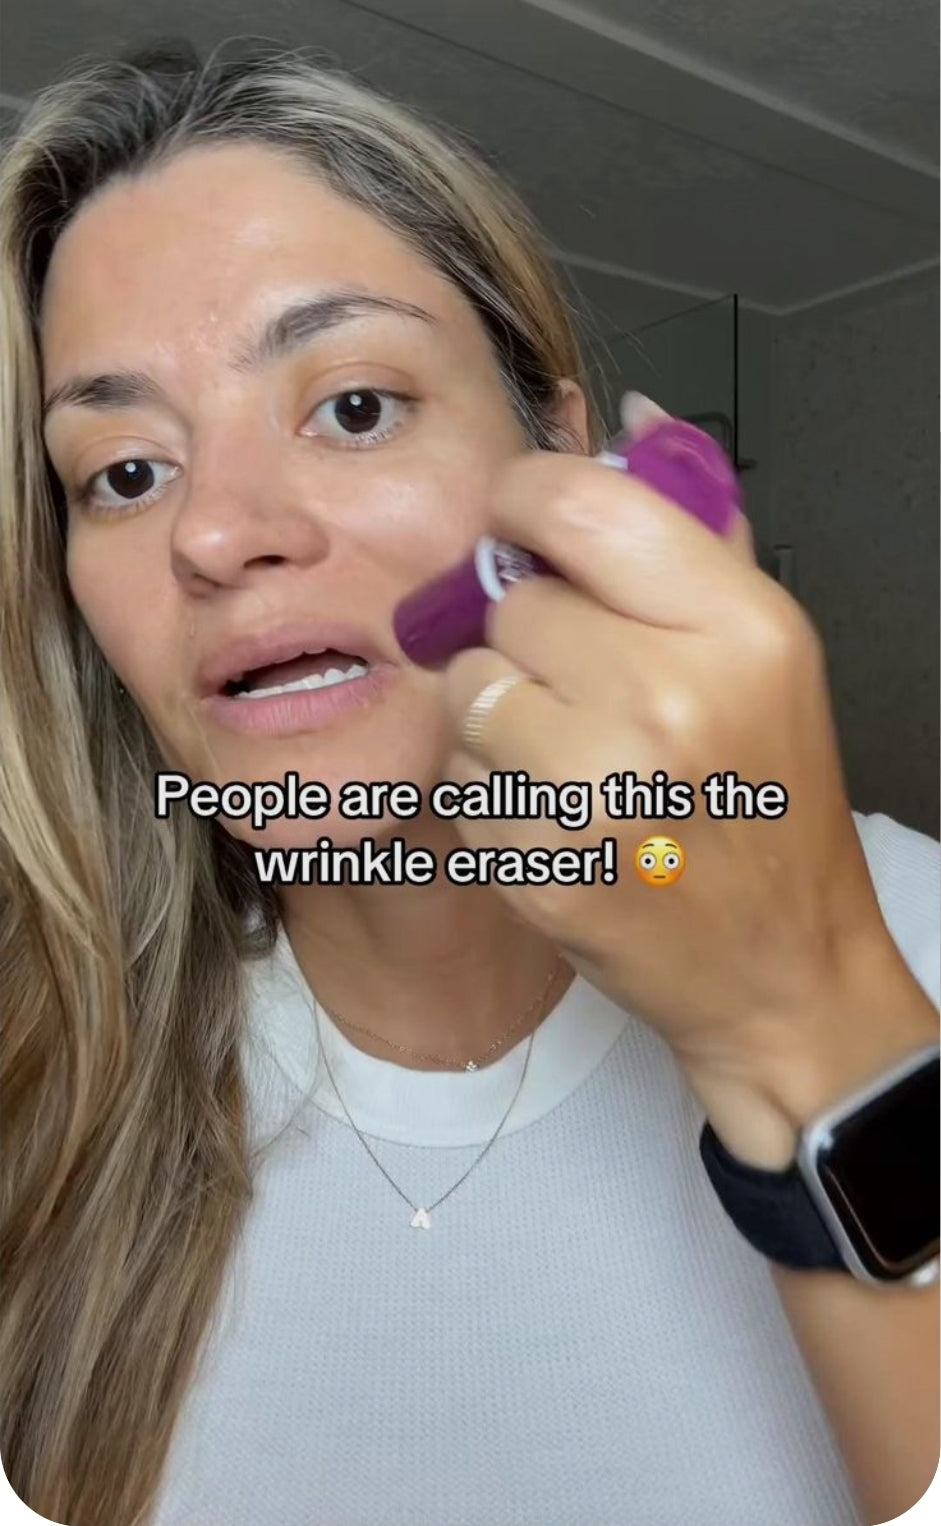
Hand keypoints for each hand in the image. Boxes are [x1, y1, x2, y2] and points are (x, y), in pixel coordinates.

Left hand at [440, 406, 923, 1161]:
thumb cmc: (775, 803)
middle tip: (580, 678)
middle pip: (511, 602)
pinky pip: (457, 773)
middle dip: (528, 631)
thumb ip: (697, 533)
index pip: (579, 504)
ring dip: (496, 709)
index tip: (521, 520)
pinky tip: (555, 812)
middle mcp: (669, 698)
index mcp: (738, 628)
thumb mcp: (767, 653)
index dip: (526, 500)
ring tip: (565, 750)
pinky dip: (487, 786)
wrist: (778, 965)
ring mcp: (596, 788)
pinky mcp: (539, 859)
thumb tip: (637, 421)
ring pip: (469, 686)